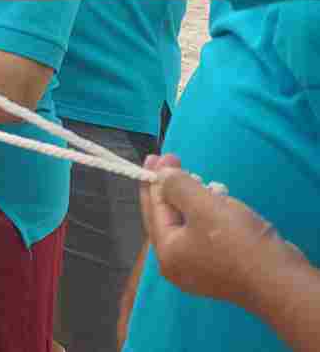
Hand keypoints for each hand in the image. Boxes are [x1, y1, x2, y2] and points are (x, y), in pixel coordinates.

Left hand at [140, 154, 307, 310]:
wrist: (282, 281)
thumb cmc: (238, 242)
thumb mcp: (204, 206)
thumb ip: (177, 187)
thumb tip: (162, 175)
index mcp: (166, 252)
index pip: (154, 209)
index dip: (154, 180)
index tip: (156, 156)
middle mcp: (177, 265)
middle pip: (167, 217)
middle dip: (170, 188)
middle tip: (171, 160)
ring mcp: (200, 269)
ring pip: (188, 225)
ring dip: (190, 200)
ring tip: (196, 177)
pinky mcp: (222, 268)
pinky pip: (205, 234)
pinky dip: (207, 214)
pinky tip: (214, 199)